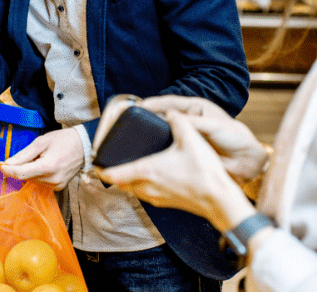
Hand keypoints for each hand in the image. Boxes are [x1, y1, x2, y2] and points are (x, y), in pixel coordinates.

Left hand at [0, 128, 84, 189]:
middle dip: (21, 168)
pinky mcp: (59, 187)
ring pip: (33, 180)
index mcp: (48, 167)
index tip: (1, 166)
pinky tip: (46, 165)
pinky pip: (41, 182)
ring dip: (30, 171)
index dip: (9, 171)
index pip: (21, 174)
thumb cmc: (63, 140)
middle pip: (26, 177)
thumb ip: (24, 154)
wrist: (84, 146)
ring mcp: (57, 185)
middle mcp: (53, 179)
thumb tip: (9, 163)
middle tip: (28, 156)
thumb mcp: (42, 142)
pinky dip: (38, 175)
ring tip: (41, 158)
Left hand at [96, 111, 254, 230]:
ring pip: (133, 190)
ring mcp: (157, 197)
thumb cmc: (204, 173)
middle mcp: (147, 186)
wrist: (220, 201)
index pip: (113, 175)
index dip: (101, 169)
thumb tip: (171, 113)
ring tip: (131, 165)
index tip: (96, 162)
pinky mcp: (167, 203)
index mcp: (147, 171)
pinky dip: (142, 185)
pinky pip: (146, 194)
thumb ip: (178, 121)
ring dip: (128, 180)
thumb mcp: (191, 139)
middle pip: (120, 184)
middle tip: (112, 161)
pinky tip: (153, 175)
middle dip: (114, 173)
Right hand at [141, 96, 268, 182]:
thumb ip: (193, 122)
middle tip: (131, 124)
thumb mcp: (213, 125)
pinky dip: (159, 151)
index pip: (168, 102)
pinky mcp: (186, 152)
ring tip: (136, 140)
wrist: (247, 161)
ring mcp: (186, 137)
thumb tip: (170, 118)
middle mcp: (188, 121)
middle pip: (163, 118)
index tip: (137, 106)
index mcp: (194, 108)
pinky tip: (150, 156)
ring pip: (164, 135)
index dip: (152, 104)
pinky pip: (169, 150)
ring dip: (152, 137)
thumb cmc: (236, 137)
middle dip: (147, 120)